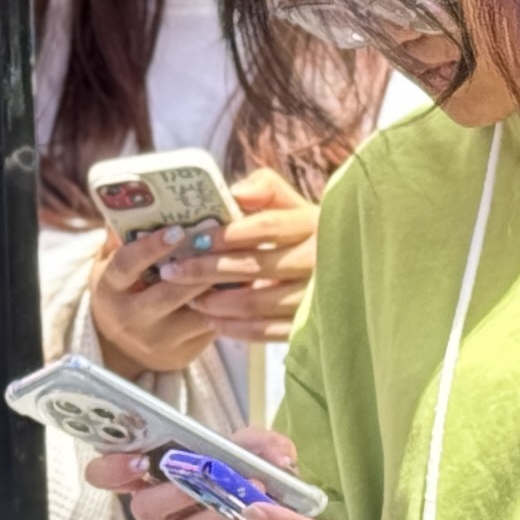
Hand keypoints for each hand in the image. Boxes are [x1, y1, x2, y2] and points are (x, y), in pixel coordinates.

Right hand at [85, 170, 320, 370]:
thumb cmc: (126, 289)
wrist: (126, 346)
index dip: (150, 247)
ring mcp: (158, 339)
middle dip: (199, 267)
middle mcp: (130, 317)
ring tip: (244, 258)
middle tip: (224, 241)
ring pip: (198, 311)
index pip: (126, 265)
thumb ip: (124, 235)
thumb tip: (141, 201)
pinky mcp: (183, 353)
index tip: (178, 230)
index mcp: (110, 288)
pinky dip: (231, 304)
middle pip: (169, 292)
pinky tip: (247, 284)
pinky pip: (212, 326)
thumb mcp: (115, 263)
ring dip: (222, 285)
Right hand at [85, 429, 296, 519]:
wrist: (262, 506)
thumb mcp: (248, 445)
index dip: (112, 469)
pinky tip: (249, 511)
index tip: (136, 460)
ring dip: (208, 510)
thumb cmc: (237, 468)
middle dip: (169, 491)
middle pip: (143, 507)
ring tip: (236, 492)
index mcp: (146, 472)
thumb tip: (279, 459)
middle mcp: (154, 506)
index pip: (106, 474)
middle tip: (195, 473)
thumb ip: (262, 443)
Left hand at [166, 166, 320, 338]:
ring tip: (191, 297)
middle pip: (253, 266)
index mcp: (314, 223)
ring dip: (216, 302)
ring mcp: (316, 296)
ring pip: (255, 302)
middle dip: (206, 270)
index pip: (265, 226)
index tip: (192, 240)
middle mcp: (319, 259)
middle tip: (172, 271)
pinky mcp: (311, 325)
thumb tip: (236, 192)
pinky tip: (214, 321)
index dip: (226, 234)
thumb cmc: (307, 233)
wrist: (347, 273)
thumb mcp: (295, 205)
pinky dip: (236, 328)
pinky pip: (267, 330)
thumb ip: (267, 188)